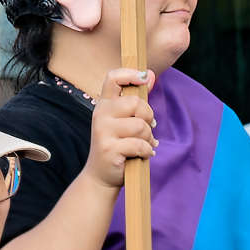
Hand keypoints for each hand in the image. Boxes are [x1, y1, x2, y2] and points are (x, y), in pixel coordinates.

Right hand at [82, 69, 156, 188]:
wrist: (101, 176)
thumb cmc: (118, 145)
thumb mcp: (125, 120)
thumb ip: (137, 99)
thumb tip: (149, 74)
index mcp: (104, 104)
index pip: (113, 78)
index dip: (130, 74)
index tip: (143, 78)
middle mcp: (100, 114)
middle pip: (135, 103)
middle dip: (149, 117)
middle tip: (147, 129)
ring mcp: (103, 132)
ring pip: (140, 126)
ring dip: (149, 138)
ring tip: (144, 145)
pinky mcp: (109, 149)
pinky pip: (140, 145)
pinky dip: (147, 151)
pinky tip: (143, 155)